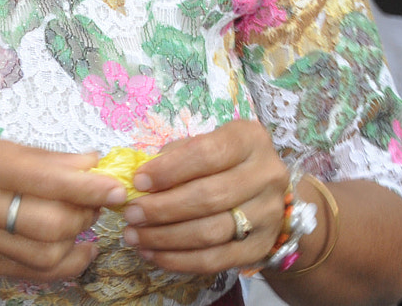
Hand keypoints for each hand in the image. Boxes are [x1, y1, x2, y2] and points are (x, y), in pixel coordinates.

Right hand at [0, 137, 118, 281]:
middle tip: (97, 199)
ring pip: (46, 253)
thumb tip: (91, 163)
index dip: (87, 186)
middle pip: (49, 222)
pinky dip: (67, 263)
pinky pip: (35, 273)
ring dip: (78, 238)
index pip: (43, 179)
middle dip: (86, 212)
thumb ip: (38, 158)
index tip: (116, 186)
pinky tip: (79, 248)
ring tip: (82, 219)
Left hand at [123, 119, 288, 273]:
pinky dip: (180, 260)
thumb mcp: (199, 144)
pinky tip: (153, 254)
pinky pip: (217, 260)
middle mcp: (267, 176)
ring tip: (134, 236)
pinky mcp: (263, 247)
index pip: (206, 154)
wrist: (262, 191)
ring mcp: (270, 214)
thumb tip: (138, 181)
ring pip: (212, 232)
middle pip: (209, 197)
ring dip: (166, 237)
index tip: (138, 182)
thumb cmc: (219, 161)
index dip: (168, 170)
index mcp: (249, 140)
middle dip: (162, 209)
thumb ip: (172, 157)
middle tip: (131, 214)